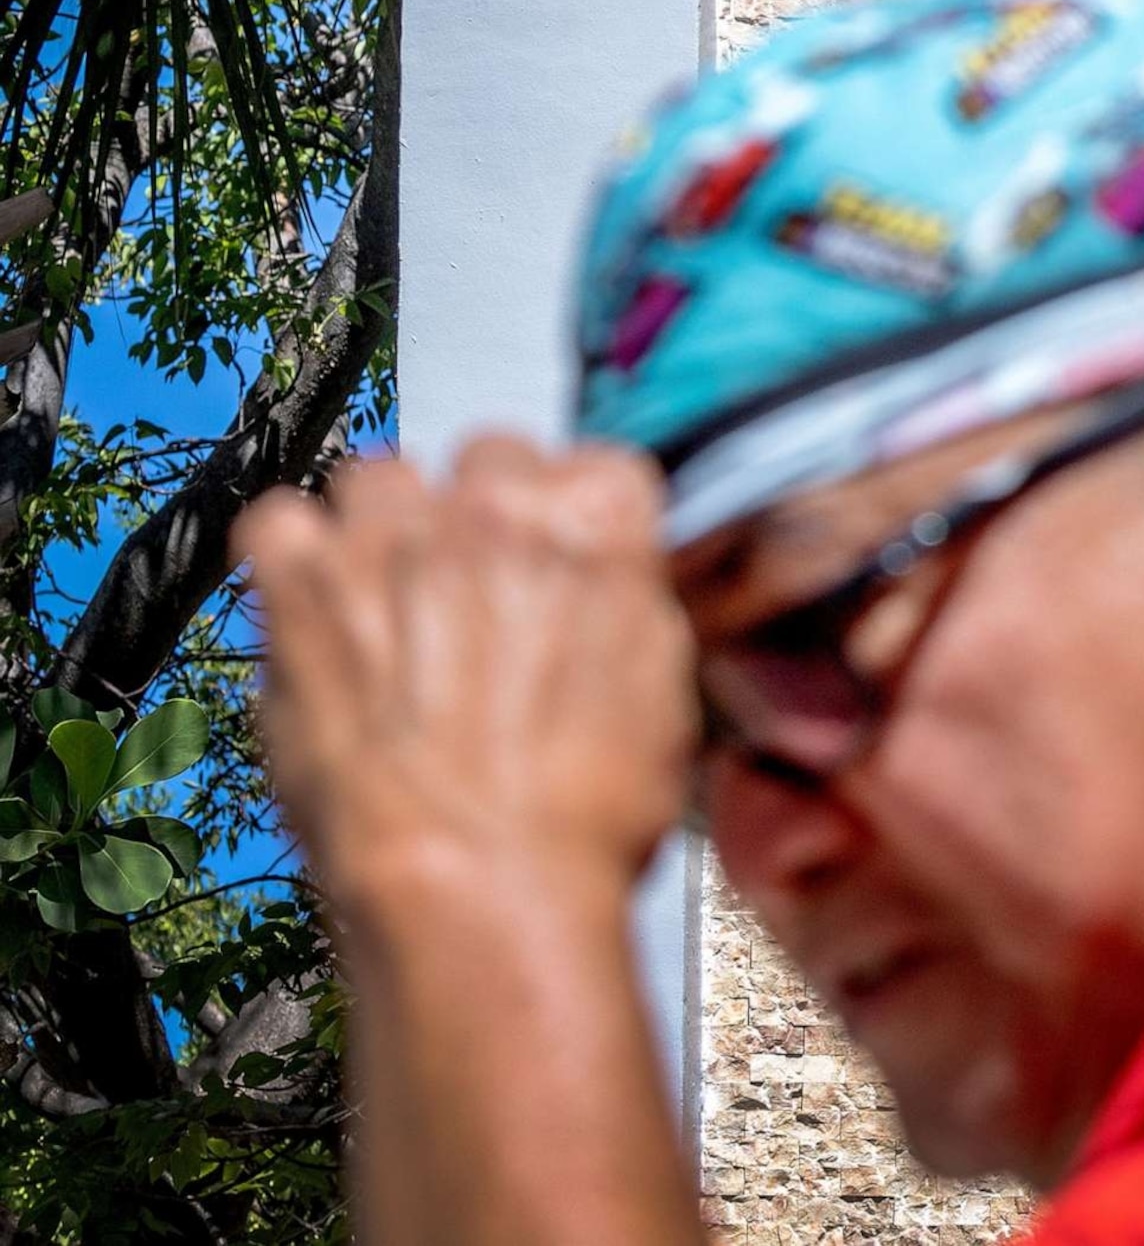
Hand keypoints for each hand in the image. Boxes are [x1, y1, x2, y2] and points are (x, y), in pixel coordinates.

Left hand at [239, 438, 697, 921]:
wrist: (483, 889)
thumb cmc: (580, 818)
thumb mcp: (665, 695)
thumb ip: (634, 603)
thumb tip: (612, 580)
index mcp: (601, 524)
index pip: (599, 465)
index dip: (584, 518)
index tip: (572, 558)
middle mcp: (494, 510)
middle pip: (490, 453)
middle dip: (489, 511)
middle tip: (488, 587)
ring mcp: (390, 543)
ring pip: (381, 474)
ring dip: (393, 522)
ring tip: (397, 593)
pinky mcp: (301, 592)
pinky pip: (277, 521)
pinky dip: (293, 552)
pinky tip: (319, 600)